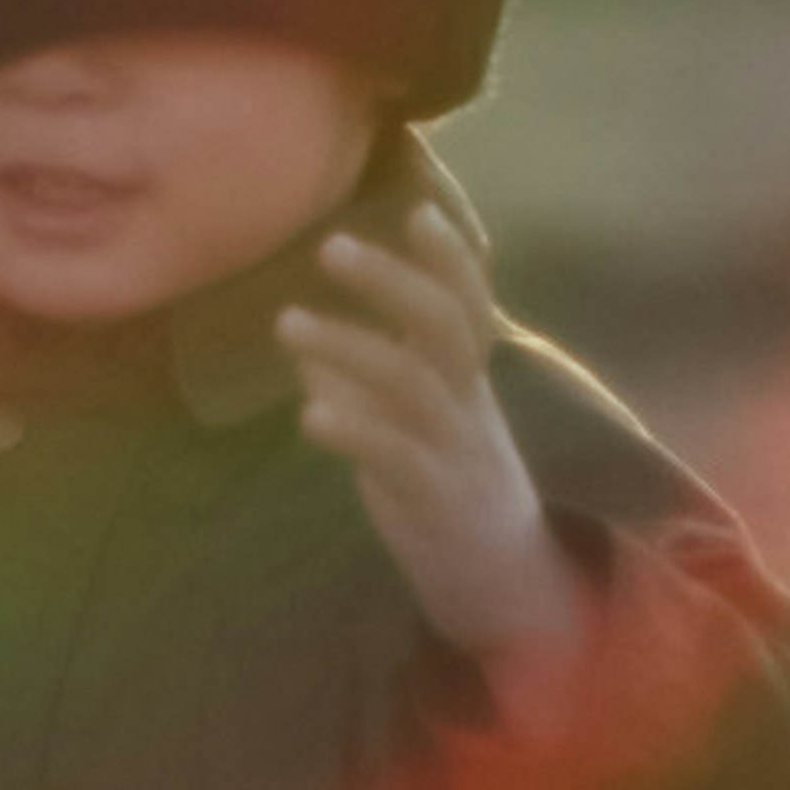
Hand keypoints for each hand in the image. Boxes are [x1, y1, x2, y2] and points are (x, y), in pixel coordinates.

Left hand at [280, 201, 585, 661]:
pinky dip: (354, 429)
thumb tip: (309, 343)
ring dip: (349, 346)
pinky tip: (310, 414)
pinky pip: (397, 457)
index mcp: (468, 381)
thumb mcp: (417, 426)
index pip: (469, 302)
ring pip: (414, 384)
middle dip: (393, 282)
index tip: (418, 206)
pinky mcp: (434, 499)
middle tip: (330, 247)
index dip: (449, 256)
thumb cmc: (448, 487)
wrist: (502, 583)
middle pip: (447, 326)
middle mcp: (469, 404)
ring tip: (286, 323)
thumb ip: (371, 381)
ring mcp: (456, 450)